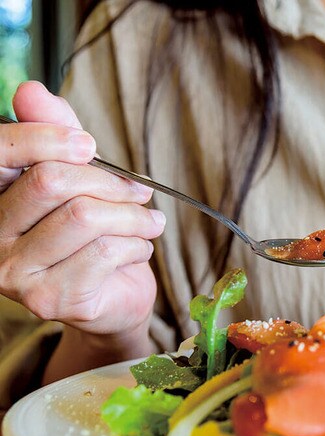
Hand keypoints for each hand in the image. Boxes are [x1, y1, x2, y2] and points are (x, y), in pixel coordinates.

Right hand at [0, 82, 164, 380]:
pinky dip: (138, 244)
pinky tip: (140, 249)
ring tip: (149, 222)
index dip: (46, 137)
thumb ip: (55, 133)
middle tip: (139, 190)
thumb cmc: (94, 235)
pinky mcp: (52, 299)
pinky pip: (107, 252)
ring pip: (85, 217)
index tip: (89, 145)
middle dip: (109, 182)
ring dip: (133, 216)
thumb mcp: (79, 178)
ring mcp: (17, 274)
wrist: (113, 299)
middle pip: (51, 182)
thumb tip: (30, 89)